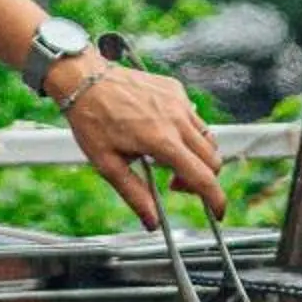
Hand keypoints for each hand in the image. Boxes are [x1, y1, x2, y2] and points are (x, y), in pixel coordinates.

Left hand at [56, 57, 224, 227]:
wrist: (84, 80)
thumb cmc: (92, 120)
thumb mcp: (108, 165)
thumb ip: (134, 195)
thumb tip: (152, 222)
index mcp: (161, 140)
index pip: (203, 177)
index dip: (215, 200)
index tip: (218, 212)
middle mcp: (176, 119)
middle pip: (212, 159)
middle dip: (202, 179)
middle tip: (175, 184)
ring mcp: (178, 101)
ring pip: (207, 138)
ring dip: (196, 156)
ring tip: (166, 158)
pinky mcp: (176, 90)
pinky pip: (193, 117)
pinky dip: (187, 132)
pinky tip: (161, 132)